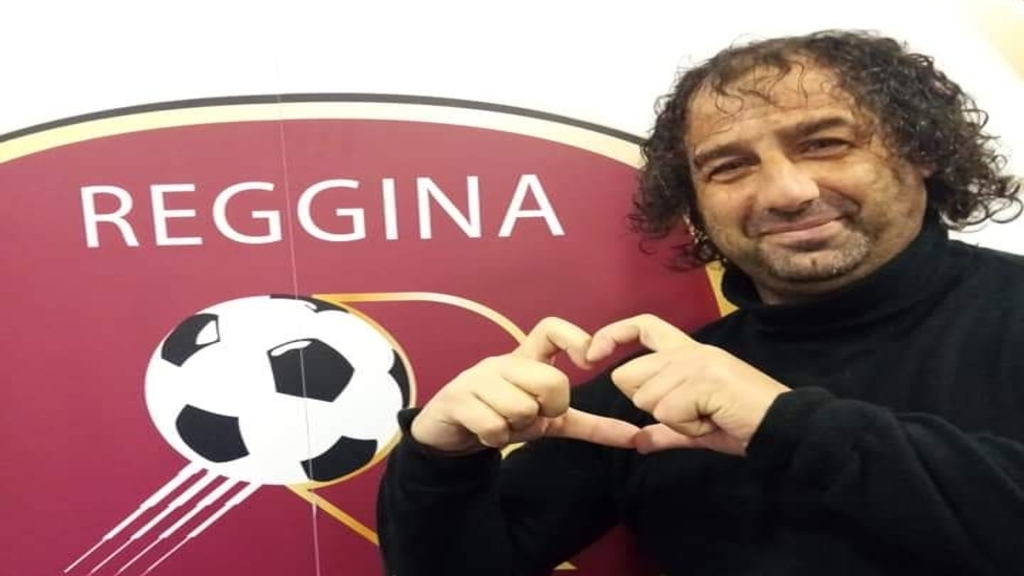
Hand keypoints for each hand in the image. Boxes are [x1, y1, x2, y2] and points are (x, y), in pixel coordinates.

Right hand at [410, 317, 640, 454]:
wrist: (449, 436)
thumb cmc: (502, 418)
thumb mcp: (549, 421)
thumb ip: (590, 425)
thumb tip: (635, 436)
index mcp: (525, 358)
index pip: (552, 328)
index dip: (577, 339)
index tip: (590, 361)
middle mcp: (502, 361)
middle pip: (551, 380)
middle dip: (548, 411)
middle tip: (532, 417)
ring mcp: (477, 377)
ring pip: (522, 409)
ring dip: (517, 429)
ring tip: (503, 424)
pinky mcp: (457, 399)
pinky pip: (495, 426)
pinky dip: (496, 439)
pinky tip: (486, 433)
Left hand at [588, 314, 789, 455]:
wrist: (786, 428)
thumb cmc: (744, 424)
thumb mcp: (697, 429)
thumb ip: (665, 430)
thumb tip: (637, 441)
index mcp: (687, 352)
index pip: (641, 325)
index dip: (612, 336)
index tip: (591, 355)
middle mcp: (689, 350)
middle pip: (628, 377)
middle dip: (650, 405)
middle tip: (692, 413)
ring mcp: (696, 362)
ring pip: (646, 399)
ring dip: (674, 421)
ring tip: (708, 417)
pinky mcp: (703, 380)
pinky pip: (667, 413)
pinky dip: (688, 428)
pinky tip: (713, 421)